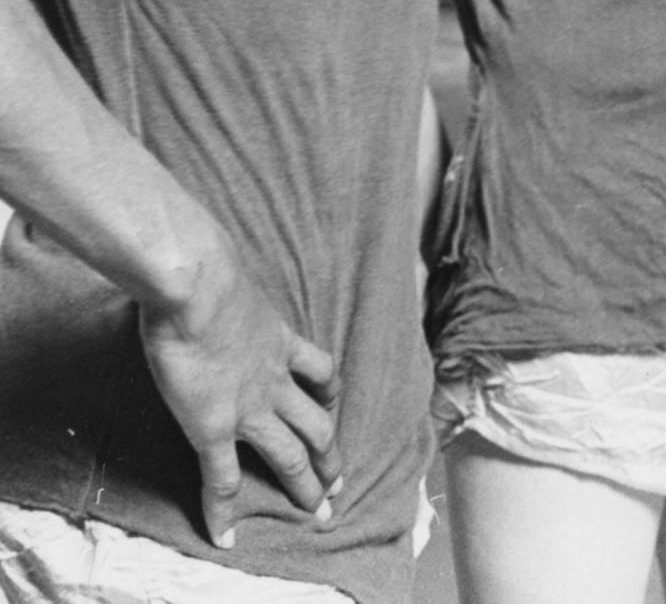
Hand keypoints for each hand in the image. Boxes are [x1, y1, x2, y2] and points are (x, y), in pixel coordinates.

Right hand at [137, 245, 340, 550]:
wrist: (196, 284)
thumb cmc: (204, 269)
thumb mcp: (230, 277)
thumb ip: (228, 284)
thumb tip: (203, 259)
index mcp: (280, 340)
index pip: (320, 373)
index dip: (328, 397)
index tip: (333, 412)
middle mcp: (274, 378)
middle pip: (317, 424)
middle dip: (330, 456)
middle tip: (339, 486)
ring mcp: (248, 405)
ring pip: (288, 455)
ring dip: (303, 486)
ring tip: (315, 513)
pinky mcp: (214, 425)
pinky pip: (222, 477)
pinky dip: (223, 509)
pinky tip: (225, 535)